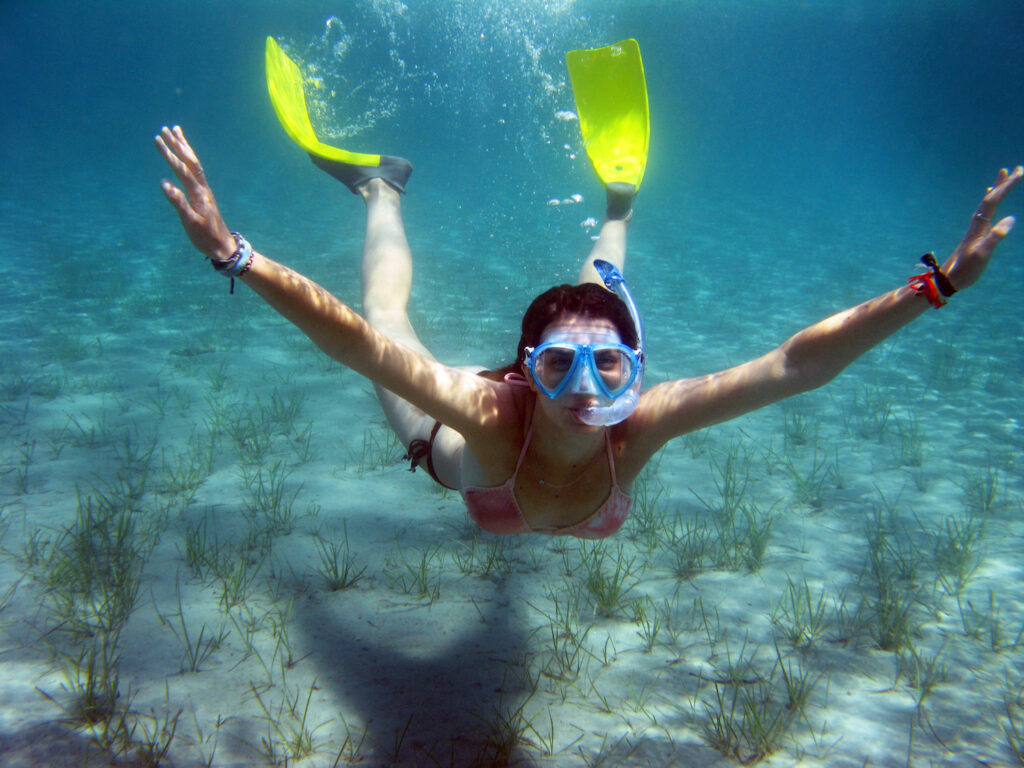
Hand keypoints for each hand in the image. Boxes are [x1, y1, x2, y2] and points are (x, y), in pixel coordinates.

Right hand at [155, 125, 235, 260]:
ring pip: (194, 163)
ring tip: (176, 132)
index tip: (158, 140)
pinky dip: (188, 160)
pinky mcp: (204, 194)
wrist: (223, 247)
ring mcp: (204, 190)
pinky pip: (195, 171)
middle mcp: (202, 188)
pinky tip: (184, 158)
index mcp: (198, 193)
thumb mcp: (190, 222)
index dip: (170, 154)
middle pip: (190, 161)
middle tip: (165, 129)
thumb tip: (164, 182)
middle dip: (178, 144)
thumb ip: (178, 202)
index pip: (182, 169)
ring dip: (185, 148)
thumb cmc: (205, 237)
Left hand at [942, 166, 1021, 290]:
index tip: (1020, 173)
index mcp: (978, 227)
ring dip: (997, 188)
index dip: (1006, 186)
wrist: (948, 279)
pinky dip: (990, 201)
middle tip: (1019, 168)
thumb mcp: (982, 254)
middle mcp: (976, 224)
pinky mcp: (975, 234)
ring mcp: (976, 228)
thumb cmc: (965, 270)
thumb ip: (995, 237)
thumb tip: (1011, 219)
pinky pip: (984, 211)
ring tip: (1004, 174)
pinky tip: (989, 197)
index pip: (994, 201)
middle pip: (991, 198)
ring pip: (987, 203)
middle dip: (1004, 183)